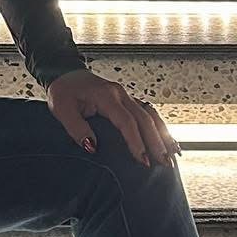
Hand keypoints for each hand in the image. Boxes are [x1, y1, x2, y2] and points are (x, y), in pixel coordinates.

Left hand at [45, 69, 179, 168]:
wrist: (65, 73)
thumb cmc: (63, 92)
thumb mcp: (62, 110)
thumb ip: (76, 128)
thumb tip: (93, 147)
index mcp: (106, 96)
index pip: (127, 122)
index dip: (136, 142)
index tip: (142, 160)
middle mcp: (121, 94)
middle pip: (145, 119)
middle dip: (157, 142)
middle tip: (165, 163)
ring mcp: (126, 96)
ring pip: (151, 116)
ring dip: (163, 135)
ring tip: (173, 155)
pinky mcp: (128, 100)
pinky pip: (148, 114)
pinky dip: (160, 128)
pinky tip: (168, 141)